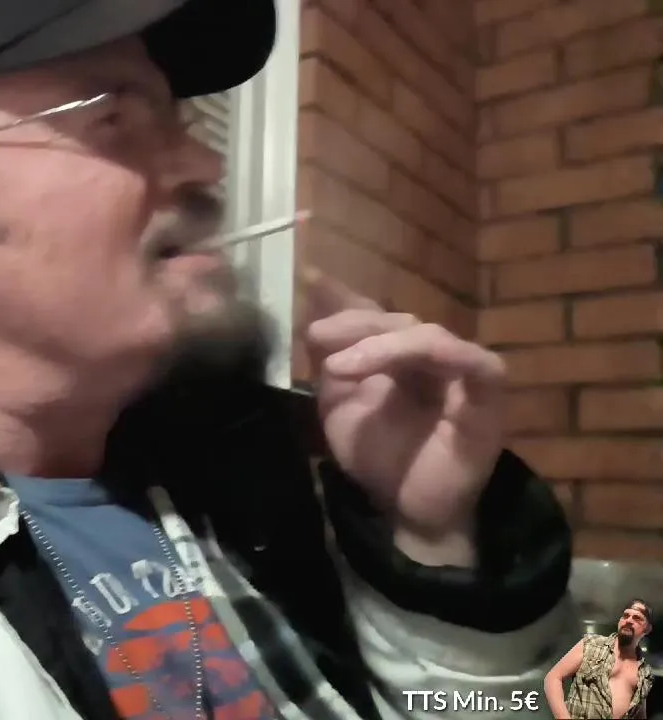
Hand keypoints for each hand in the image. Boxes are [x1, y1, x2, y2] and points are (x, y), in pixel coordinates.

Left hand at [299, 267, 506, 565]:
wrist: (408, 509)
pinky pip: (472, 360)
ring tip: (339, 366)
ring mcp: (462, 369)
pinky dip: (437, 351)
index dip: (343, 296)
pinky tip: (394, 358)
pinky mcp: (487, 392)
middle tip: (316, 335)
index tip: (307, 276)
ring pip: (424, 334)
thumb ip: (328, 359)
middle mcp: (431, 355)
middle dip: (352, 323)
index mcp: (398, 354)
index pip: (373, 313)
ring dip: (380, 343)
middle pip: (395, 320)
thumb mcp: (339, 404)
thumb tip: (311, 310)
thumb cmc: (380, 458)